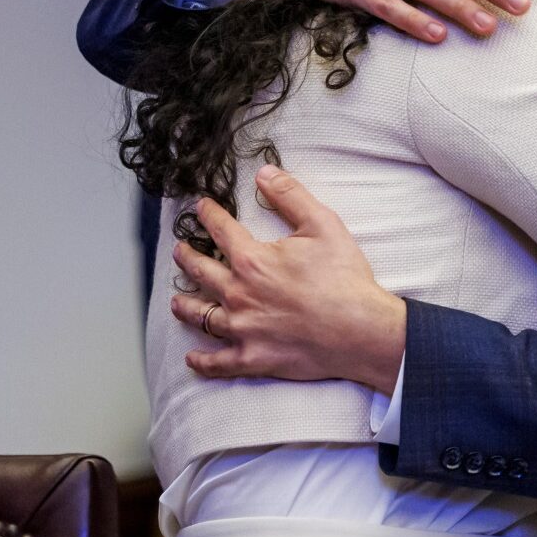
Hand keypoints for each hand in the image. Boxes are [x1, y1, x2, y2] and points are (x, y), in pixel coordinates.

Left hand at [169, 165, 406, 392]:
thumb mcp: (323, 225)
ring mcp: (243, 329)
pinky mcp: (253, 357)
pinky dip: (203, 361)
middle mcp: (239, 294)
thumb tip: (264, 173)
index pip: (221, 231)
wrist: (360, 330)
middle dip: (187, 259)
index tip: (200, 208)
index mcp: (253, 260)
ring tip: (176, 300)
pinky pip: (219, 363)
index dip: (208, 216)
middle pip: (202, 273)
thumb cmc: (344, 278)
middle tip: (179, 252)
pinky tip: (193, 357)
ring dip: (185, 307)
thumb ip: (291, 196)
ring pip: (201, 317)